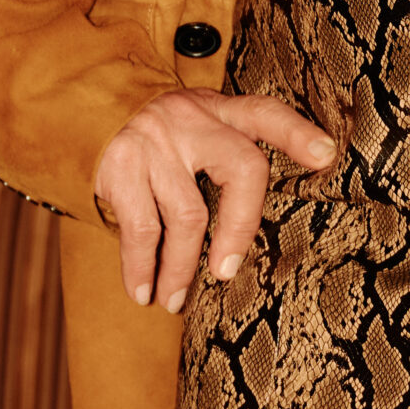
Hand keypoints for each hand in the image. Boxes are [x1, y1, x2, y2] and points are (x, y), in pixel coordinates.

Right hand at [91, 90, 338, 313]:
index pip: (266, 114)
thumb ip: (223, 154)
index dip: (298, 134)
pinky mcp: (120, 165)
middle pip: (242, 168)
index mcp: (218, 111)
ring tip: (174, 299)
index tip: (328, 157)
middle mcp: (193, 120)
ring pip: (188, 215)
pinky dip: (142, 267)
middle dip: (241, 228)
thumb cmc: (153, 136)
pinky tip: (143, 290)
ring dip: (181, 268)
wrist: (82, 109)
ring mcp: (157, 141)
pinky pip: (140, 228)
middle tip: (225, 272)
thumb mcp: (193, 126)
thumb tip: (245, 234)